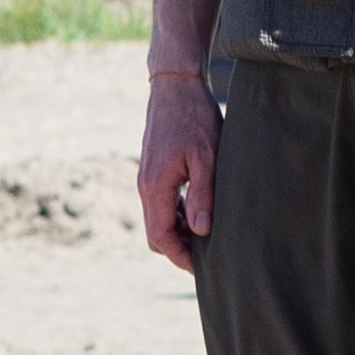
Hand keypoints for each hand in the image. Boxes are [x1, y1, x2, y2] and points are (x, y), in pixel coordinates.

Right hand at [139, 71, 220, 271]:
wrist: (175, 86)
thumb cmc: (194, 118)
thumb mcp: (206, 158)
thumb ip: (202, 196)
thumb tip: (201, 231)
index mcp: (155, 186)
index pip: (160, 237)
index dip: (181, 257)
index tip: (203, 268)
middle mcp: (146, 186)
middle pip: (156, 234)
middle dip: (179, 250)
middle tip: (208, 258)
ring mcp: (147, 178)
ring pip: (158, 219)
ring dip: (179, 232)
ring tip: (208, 238)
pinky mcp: (153, 170)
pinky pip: (161, 203)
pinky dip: (177, 215)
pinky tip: (199, 212)